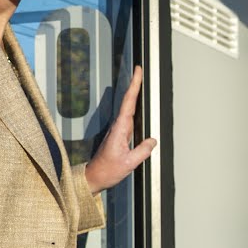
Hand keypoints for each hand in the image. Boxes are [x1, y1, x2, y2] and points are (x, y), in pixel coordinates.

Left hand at [85, 66, 158, 193]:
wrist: (94, 177)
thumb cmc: (108, 171)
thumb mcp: (129, 163)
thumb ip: (143, 150)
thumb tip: (152, 140)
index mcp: (120, 129)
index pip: (128, 103)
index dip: (134, 86)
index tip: (137, 72)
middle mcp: (118, 127)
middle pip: (128, 101)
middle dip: (134, 85)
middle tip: (140, 70)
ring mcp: (118, 130)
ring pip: (128, 108)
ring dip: (134, 94)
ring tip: (140, 82)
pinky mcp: (119, 135)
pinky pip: (129, 118)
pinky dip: (134, 107)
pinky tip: (138, 104)